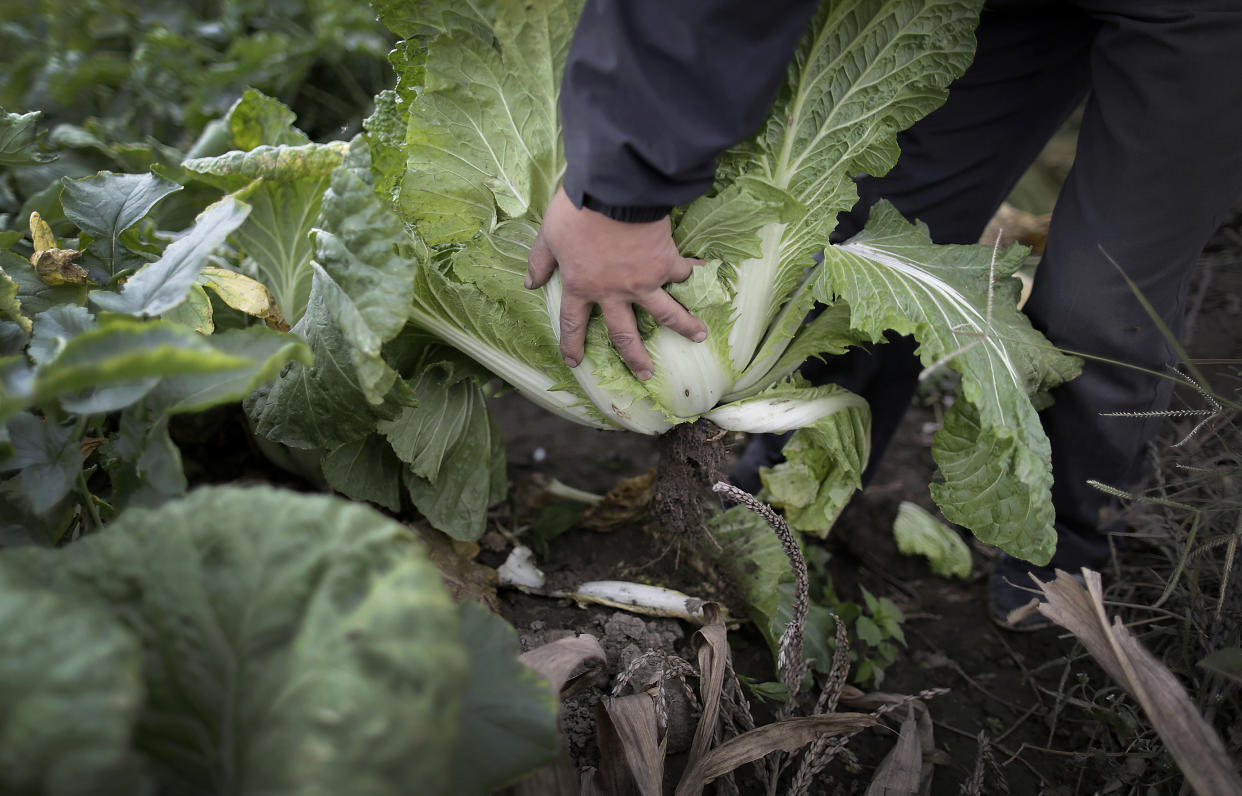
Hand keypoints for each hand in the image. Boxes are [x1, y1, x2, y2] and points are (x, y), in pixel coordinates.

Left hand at [526, 188, 706, 379]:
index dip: (572, 345)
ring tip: (699, 337)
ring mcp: (642, 282)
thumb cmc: (576, 212)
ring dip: (684, 327)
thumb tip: (529, 283)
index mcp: (581, 287)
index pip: (573, 324)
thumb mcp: (549, 236)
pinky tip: (709, 275)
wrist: (613, 192)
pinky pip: (683, 272)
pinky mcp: (665, 264)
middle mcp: (613, 293)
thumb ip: (539, 262)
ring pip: (665, 314)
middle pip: (624, 334)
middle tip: (645, 374)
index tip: (575, 362)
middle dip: (634, 358)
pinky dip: (696, 272)